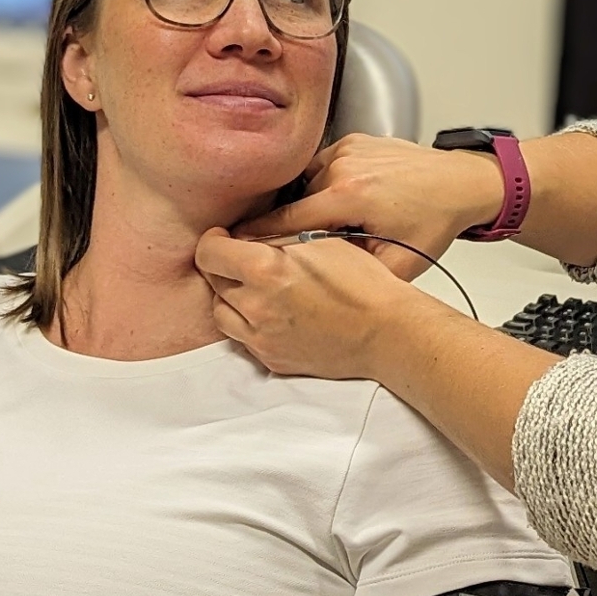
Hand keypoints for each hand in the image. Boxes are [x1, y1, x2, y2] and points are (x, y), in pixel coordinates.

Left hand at [197, 228, 436, 381]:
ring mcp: (262, 338)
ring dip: (230, 295)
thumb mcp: (320, 240)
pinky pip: (242, 337)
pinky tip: (270, 310)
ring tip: (254, 286)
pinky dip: (247, 321)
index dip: (214, 240)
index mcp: (266, 270)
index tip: (224, 237)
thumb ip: (275, 236)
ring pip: (221, 312)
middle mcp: (257, 307)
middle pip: (213, 282)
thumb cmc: (363, 282)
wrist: (387, 332)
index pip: (209, 253)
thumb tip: (246, 237)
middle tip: (242, 258)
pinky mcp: (272, 359)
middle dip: (223, 266)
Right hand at [235, 135, 502, 281]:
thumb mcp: (398, 264)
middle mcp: (343, 166)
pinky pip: (323, 166)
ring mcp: (347, 148)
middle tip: (296, 247)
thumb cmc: (433, 222)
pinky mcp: (353, 139)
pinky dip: (326, 183)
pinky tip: (344, 200)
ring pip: (308, 182)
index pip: (288, 219)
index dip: (260, 237)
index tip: (237, 245)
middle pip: (296, 201)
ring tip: (330, 223)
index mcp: (349, 196)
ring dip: (312, 202)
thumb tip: (313, 277)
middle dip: (293, 224)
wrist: (460, 183)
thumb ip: (352, 272)